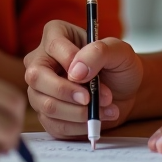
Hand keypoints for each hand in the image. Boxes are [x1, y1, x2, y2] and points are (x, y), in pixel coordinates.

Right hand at [23, 20, 141, 137]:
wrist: (124, 91)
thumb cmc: (119, 65)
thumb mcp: (118, 51)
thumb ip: (98, 53)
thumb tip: (75, 72)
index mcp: (55, 35)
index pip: (53, 47)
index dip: (72, 63)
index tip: (94, 77)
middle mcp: (40, 60)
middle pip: (36, 77)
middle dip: (66, 92)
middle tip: (91, 99)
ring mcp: (40, 89)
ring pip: (46, 105)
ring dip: (78, 113)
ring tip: (104, 109)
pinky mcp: (46, 114)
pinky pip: (54, 125)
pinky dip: (79, 127)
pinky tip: (96, 119)